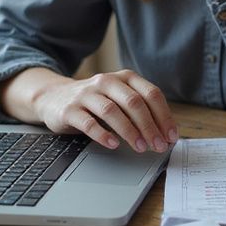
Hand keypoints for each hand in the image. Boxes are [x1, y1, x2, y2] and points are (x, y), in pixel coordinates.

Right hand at [30, 70, 177, 152]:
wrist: (54, 98)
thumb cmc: (95, 102)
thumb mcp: (119, 99)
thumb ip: (140, 110)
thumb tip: (165, 133)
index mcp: (125, 77)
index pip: (151, 94)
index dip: (164, 116)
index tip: (171, 136)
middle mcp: (107, 81)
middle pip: (134, 103)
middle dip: (150, 126)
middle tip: (158, 145)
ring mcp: (87, 94)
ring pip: (112, 111)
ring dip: (129, 132)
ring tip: (140, 147)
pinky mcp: (70, 109)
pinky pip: (88, 122)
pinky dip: (103, 134)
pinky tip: (113, 144)